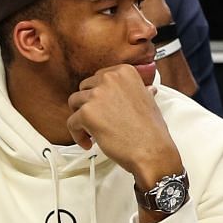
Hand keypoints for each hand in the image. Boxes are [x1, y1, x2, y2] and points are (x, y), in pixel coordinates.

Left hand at [67, 63, 181, 188]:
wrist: (151, 150)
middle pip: (84, 89)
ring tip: (92, 133)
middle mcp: (109, 79)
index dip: (98, 95)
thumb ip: (140, 92)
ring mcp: (96, 95)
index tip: (102, 106)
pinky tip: (89, 143)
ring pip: (74, 104)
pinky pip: (71, 123)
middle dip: (87, 105)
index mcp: (124, 72)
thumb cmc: (151, 131)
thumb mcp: (149, 101)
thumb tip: (146, 89)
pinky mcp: (87, 113)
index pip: (99, 78)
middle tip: (96, 120)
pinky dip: (77, 135)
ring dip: (81, 119)